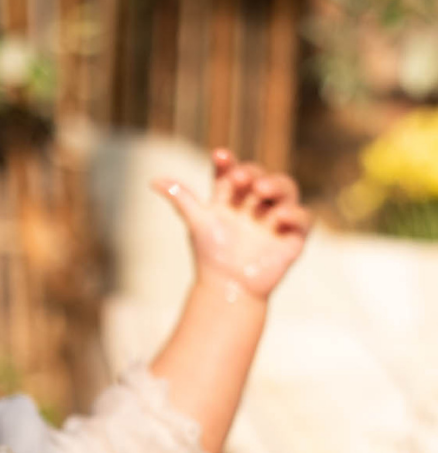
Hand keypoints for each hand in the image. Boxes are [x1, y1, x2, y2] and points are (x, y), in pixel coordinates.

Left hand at [152, 149, 311, 300]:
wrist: (227, 289)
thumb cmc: (211, 256)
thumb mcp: (196, 222)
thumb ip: (181, 198)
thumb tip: (153, 180)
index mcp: (232, 198)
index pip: (233, 172)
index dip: (228, 163)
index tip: (219, 157)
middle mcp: (256, 204)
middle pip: (261, 177)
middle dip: (253, 173)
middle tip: (240, 178)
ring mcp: (276, 218)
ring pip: (286, 190)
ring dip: (276, 185)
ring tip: (261, 191)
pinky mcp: (293, 236)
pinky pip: (303, 219)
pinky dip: (295, 214)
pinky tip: (279, 216)